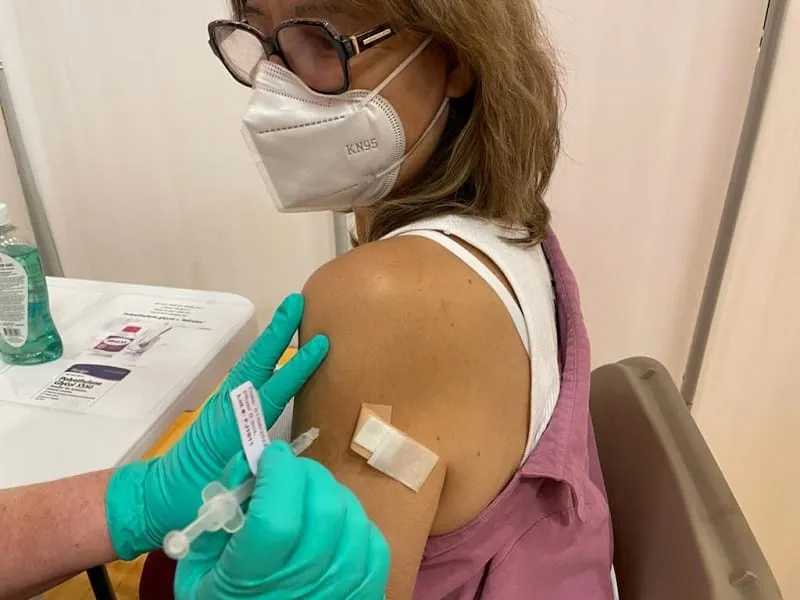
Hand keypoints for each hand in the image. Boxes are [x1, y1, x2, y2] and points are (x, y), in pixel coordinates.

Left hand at [106, 294, 328, 558]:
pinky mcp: (225, 410)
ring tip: (293, 313)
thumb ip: (257, 480)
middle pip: (257, 364)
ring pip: (253, 365)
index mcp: (232, 429)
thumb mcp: (226, 500)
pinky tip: (278, 348)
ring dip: (272, 339)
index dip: (296, 369)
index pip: (271, 392)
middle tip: (298, 302)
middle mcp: (229, 409)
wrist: (158, 498)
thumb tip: (288, 464)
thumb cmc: (191, 503)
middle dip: (278, 333)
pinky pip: (250, 376)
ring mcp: (225, 406)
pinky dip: (265, 356)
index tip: (319, 344)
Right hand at [174, 444, 389, 599]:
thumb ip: (217, 511)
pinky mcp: (364, 597)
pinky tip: (335, 525)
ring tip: (309, 496)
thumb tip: (248, 460)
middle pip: (325, 511)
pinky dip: (356, 524)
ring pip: (354, 520)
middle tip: (289, 469)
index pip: (276, 520)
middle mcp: (299, 589)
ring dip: (332, 494)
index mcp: (247, 581)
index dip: (279, 474)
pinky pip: (376, 546)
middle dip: (306, 473)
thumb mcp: (201, 561)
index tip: (271, 454)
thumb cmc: (224, 594)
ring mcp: (338, 594)